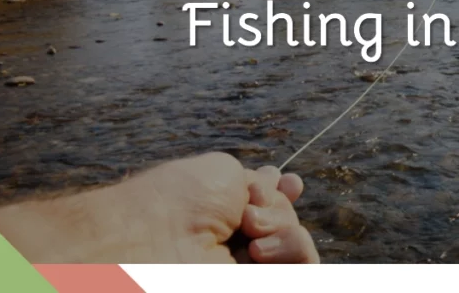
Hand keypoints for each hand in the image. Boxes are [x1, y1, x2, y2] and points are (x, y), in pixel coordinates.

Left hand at [0, 152, 318, 262]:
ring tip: (252, 237)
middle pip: (291, 222)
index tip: (291, 185)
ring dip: (286, 233)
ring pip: (301, 247)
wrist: (152, 241)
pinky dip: (296, 254)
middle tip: (248, 217)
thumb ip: (259, 185)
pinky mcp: (260, 283)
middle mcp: (239, 240)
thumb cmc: (179, 201)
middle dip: (279, 210)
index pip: (272, 205)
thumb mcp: (225, 176)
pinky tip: (260, 252)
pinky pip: (307, 269)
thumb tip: (281, 178)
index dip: (285, 194)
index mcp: (225, 212)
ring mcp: (251, 266)